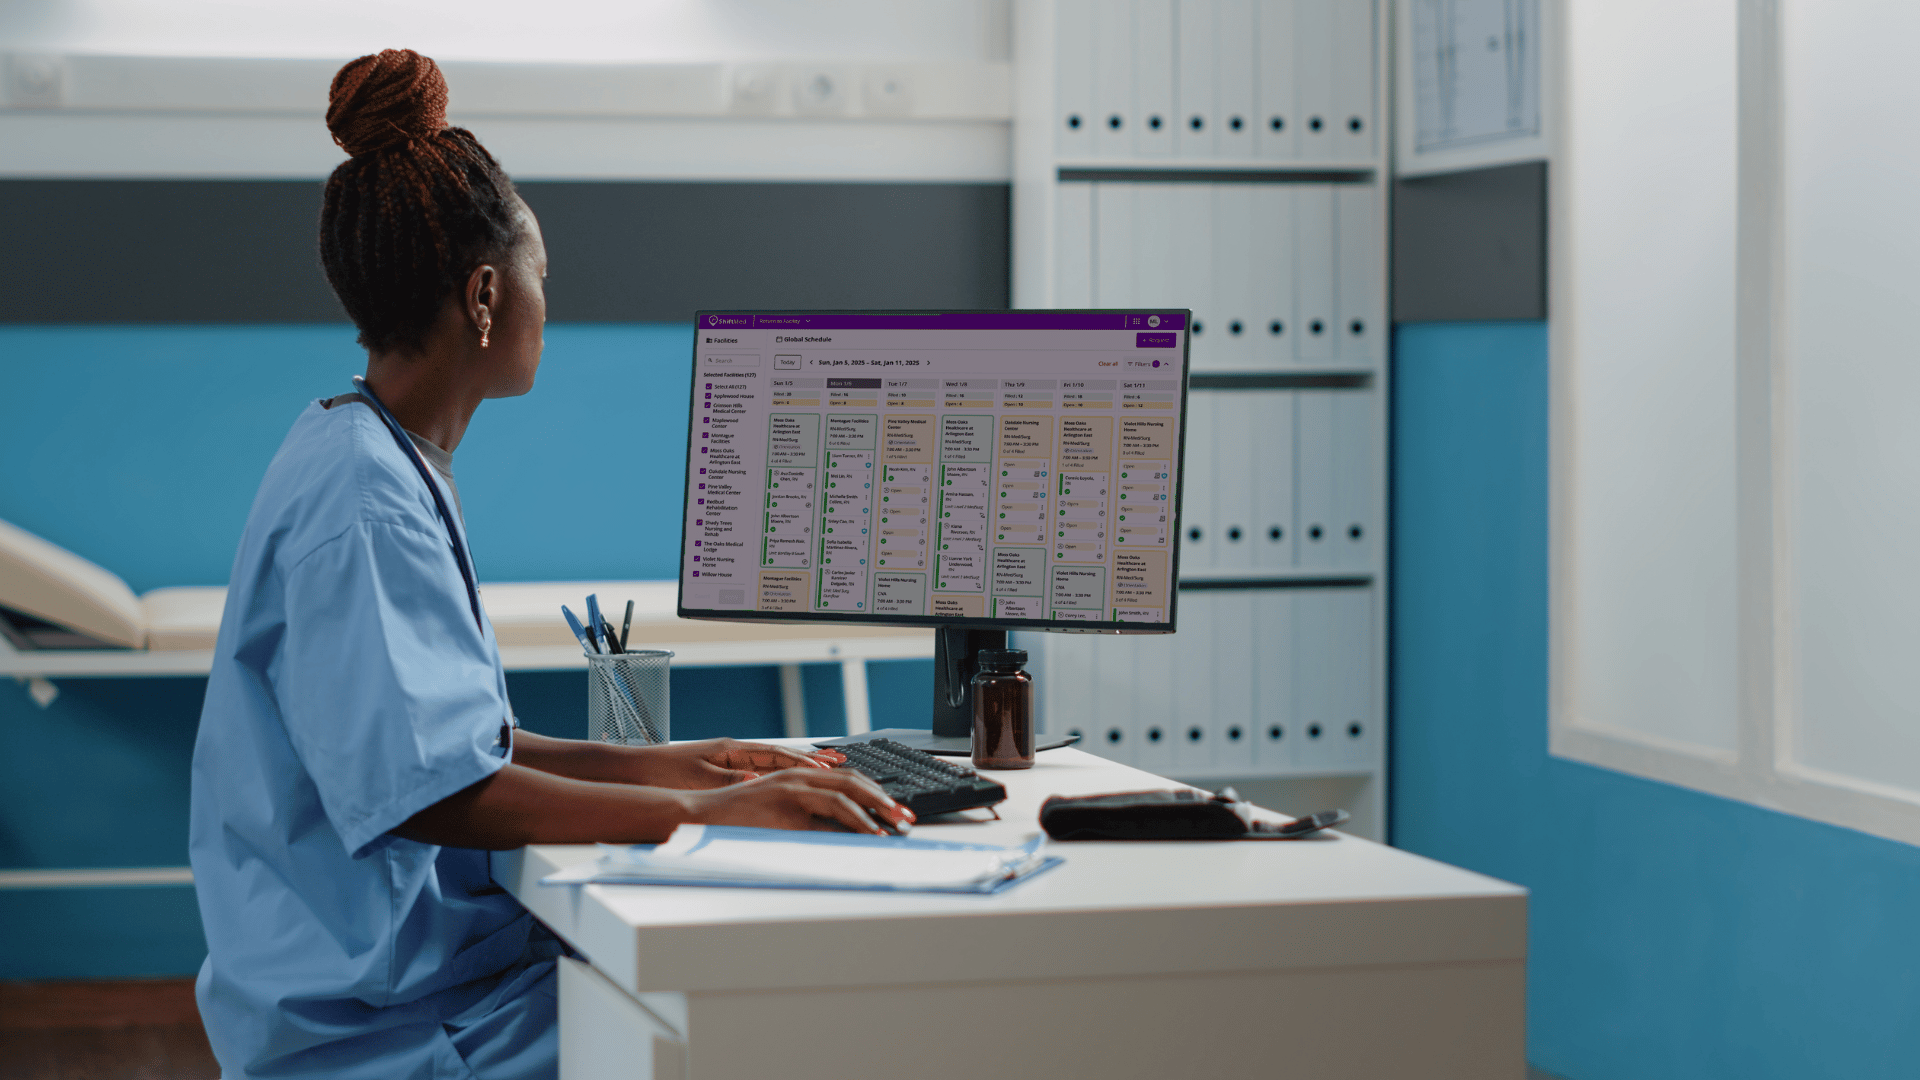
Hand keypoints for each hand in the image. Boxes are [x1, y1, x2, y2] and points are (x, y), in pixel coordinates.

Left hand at [626, 738, 847, 789]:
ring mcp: (727, 760)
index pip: (777, 754)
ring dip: (798, 767)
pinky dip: (778, 776)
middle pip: (780, 755)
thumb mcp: (700, 778)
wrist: (634, 770)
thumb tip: (760, 782)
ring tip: (824, 768)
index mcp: (731, 749)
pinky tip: (788, 782)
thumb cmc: (662, 772)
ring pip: (771, 764)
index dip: (805, 761)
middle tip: (839, 761)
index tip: (829, 767)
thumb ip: (732, 780)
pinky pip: (758, 773)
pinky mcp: (718, 770)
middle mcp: (732, 751)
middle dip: (811, 759)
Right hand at [686, 769, 914, 834]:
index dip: (876, 793)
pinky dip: (849, 826)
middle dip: (884, 801)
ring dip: (873, 813)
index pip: (847, 779)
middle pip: (852, 783)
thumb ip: (807, 815)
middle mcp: (797, 777)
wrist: (698, 814)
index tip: (897, 810)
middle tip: (907, 819)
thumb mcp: (777, 810)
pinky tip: (866, 836)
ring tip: (893, 828)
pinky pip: (824, 818)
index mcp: (798, 775)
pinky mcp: (781, 808)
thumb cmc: (736, 817)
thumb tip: (842, 832)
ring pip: (842, 796)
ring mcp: (789, 790)